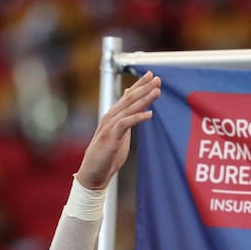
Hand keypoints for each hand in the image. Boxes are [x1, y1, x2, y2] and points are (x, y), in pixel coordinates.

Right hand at [75, 71, 159, 189]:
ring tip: (157, 91)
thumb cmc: (107, 157)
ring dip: (144, 99)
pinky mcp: (110, 138)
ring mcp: (109, 127)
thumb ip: (126, 121)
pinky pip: (125, 124)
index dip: (139, 85)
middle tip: (157, 78)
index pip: (127, 97)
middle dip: (143, 87)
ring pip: (129, 109)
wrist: (94, 174)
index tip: (151, 75)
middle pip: (129, 99)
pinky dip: (137, 118)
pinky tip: (149, 114)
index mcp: (113, 117)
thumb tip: (134, 110)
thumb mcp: (119, 135)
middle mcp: (110, 118)